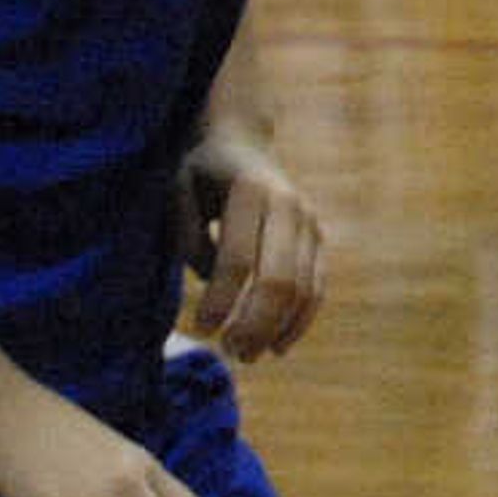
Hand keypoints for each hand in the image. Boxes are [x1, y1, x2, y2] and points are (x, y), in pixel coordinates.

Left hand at [179, 128, 329, 362]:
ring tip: (246, 354)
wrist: (241, 141)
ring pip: (302, 287)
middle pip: (278, 278)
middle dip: (254, 322)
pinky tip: (277, 346)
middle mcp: (288, 204)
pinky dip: (300, 320)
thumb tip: (212, 283)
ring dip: (276, 328)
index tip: (201, 328)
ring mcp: (309, 220)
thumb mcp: (179, 193)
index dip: (220, 300)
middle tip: (228, 350)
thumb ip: (189, 237)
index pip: (238, 259)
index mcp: (250, 190)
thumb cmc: (200, 174)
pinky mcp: (318, 237)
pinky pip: (317, 287)